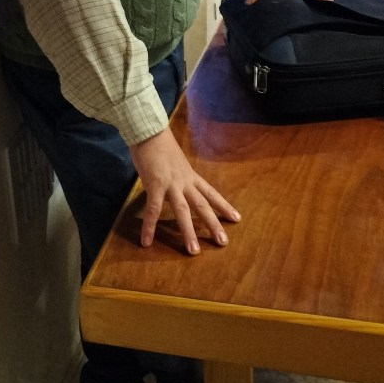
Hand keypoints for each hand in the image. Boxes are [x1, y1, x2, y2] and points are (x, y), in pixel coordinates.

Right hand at [129, 127, 240, 254]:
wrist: (149, 130)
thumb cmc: (159, 144)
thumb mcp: (174, 161)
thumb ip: (177, 174)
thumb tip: (175, 183)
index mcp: (190, 175)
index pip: (211, 193)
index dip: (224, 206)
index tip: (237, 218)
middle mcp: (184, 181)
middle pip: (202, 205)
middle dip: (213, 225)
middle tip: (223, 243)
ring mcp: (171, 184)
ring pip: (183, 211)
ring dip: (188, 232)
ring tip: (193, 251)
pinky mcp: (155, 184)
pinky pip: (153, 209)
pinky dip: (150, 226)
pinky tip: (147, 241)